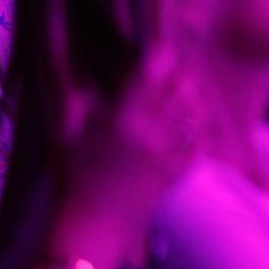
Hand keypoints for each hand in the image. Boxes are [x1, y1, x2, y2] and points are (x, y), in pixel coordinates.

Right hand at [59, 0, 208, 229]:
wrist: (95, 222)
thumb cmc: (75, 173)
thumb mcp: (67, 131)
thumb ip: (75, 96)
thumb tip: (71, 58)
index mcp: (118, 120)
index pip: (149, 76)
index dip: (162, 56)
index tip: (165, 46)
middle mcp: (148, 133)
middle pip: (180, 88)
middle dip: (184, 72)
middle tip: (182, 64)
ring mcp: (168, 152)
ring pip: (196, 110)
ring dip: (196, 95)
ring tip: (189, 86)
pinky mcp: (181, 170)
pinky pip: (201, 137)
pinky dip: (200, 124)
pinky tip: (193, 116)